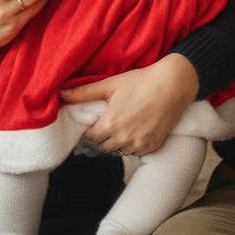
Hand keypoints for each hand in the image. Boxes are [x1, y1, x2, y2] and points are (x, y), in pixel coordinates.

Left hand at [60, 54, 198, 156]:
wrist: (173, 85)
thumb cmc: (141, 81)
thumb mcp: (111, 84)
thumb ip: (84, 92)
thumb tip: (62, 93)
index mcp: (110, 124)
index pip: (90, 137)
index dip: (90, 129)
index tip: (93, 122)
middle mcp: (123, 138)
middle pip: (103, 146)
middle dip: (102, 136)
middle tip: (107, 122)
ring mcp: (139, 144)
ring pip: (119, 150)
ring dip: (117, 142)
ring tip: (122, 125)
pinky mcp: (152, 146)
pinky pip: (135, 152)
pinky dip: (133, 144)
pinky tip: (136, 129)